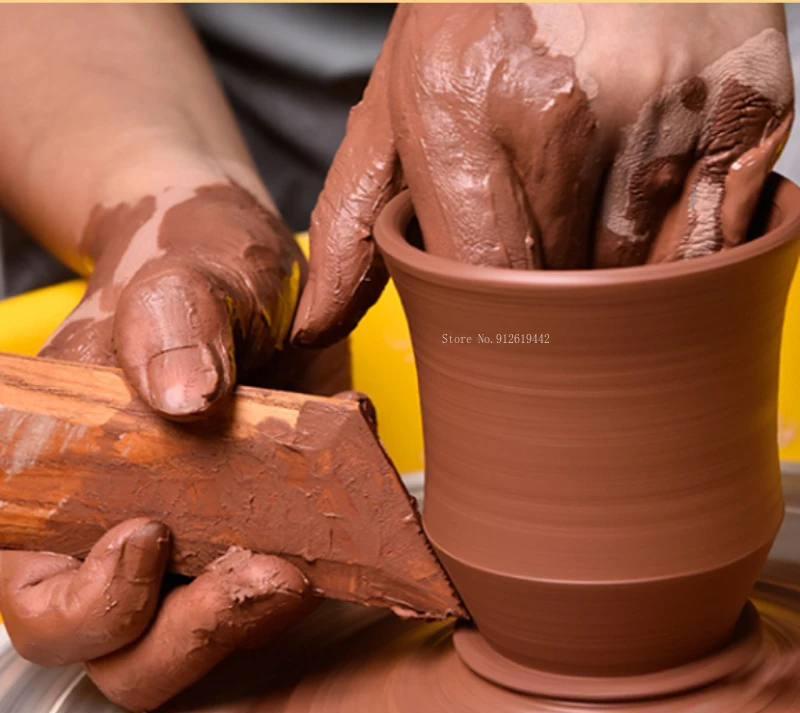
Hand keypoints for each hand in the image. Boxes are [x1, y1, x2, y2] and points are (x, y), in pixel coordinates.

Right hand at [0, 178, 341, 712]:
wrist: (246, 272)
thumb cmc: (185, 269)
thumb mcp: (173, 278)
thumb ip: (168, 324)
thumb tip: (184, 399)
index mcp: (62, 489)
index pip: (42, 601)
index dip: (89, 605)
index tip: (151, 536)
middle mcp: (124, 532)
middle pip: (132, 653)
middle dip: (197, 631)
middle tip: (270, 571)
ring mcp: (201, 540)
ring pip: (213, 639)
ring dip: (265, 616)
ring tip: (316, 554)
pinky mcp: (267, 529)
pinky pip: (287, 588)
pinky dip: (327, 568)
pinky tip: (360, 514)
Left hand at [293, 3, 792, 345]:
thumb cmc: (483, 12)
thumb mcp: (397, 103)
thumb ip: (352, 224)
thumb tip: (313, 328)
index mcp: (463, 104)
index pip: (481, 281)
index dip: (492, 318)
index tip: (493, 318)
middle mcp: (569, 108)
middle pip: (562, 288)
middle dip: (548, 291)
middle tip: (542, 242)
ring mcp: (669, 106)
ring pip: (639, 274)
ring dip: (615, 273)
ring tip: (597, 206)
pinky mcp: (748, 106)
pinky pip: (715, 240)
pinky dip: (683, 246)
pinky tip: (655, 199)